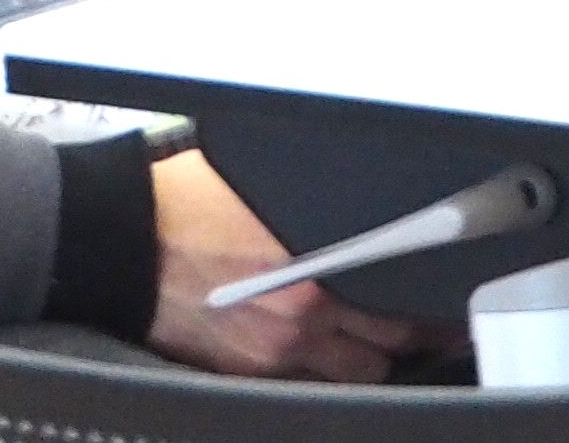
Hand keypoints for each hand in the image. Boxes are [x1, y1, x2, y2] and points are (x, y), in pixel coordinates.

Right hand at [142, 151, 429, 380]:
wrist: (120, 242)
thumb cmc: (183, 203)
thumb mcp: (263, 187)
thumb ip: (316, 204)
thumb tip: (359, 205)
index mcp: (312, 274)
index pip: (395, 307)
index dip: (430, 316)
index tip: (449, 314)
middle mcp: (300, 321)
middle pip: (382, 350)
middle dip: (405, 340)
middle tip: (425, 329)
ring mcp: (272, 353)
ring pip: (350, 375)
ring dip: (365, 359)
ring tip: (375, 341)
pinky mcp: (244, 371)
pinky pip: (306, 382)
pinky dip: (321, 370)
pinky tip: (323, 349)